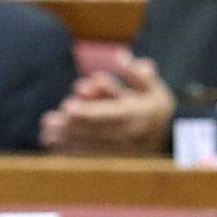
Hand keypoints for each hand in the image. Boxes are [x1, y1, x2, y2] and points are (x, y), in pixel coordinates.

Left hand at [39, 55, 176, 154]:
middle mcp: (130, 135)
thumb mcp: (153, 86)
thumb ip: (137, 72)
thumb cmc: (154, 106)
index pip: (110, 114)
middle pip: (95, 131)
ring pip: (91, 147)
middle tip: (47, 121)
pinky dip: (72, 155)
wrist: (171, 138)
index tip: (68, 107)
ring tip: (45, 135)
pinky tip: (54, 150)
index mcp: (138, 114)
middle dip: (70, 126)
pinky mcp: (114, 161)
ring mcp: (122, 151)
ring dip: (66, 141)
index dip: (88, 111)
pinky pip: (91, 160)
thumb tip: (121, 55)